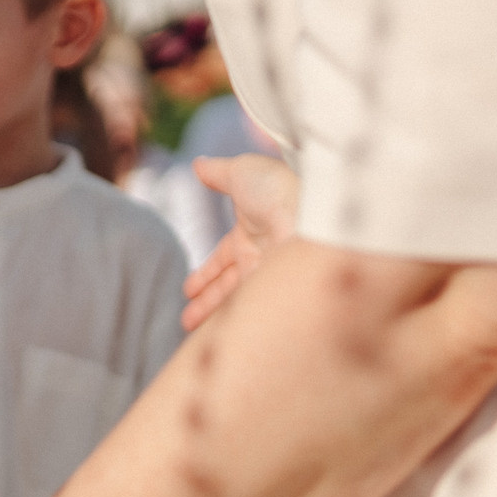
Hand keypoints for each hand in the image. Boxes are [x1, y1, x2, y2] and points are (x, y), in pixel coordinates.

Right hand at [182, 153, 300, 329]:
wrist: (310, 210)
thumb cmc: (278, 187)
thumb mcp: (242, 172)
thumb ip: (218, 172)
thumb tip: (198, 164)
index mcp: (251, 232)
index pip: (223, 259)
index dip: (205, 273)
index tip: (188, 289)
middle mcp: (261, 257)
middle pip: (227, 284)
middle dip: (206, 300)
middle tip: (186, 319)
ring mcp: (269, 277)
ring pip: (235, 301)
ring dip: (210, 314)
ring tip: (188, 327)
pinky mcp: (274, 296)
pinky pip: (248, 312)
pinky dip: (230, 320)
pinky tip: (212, 332)